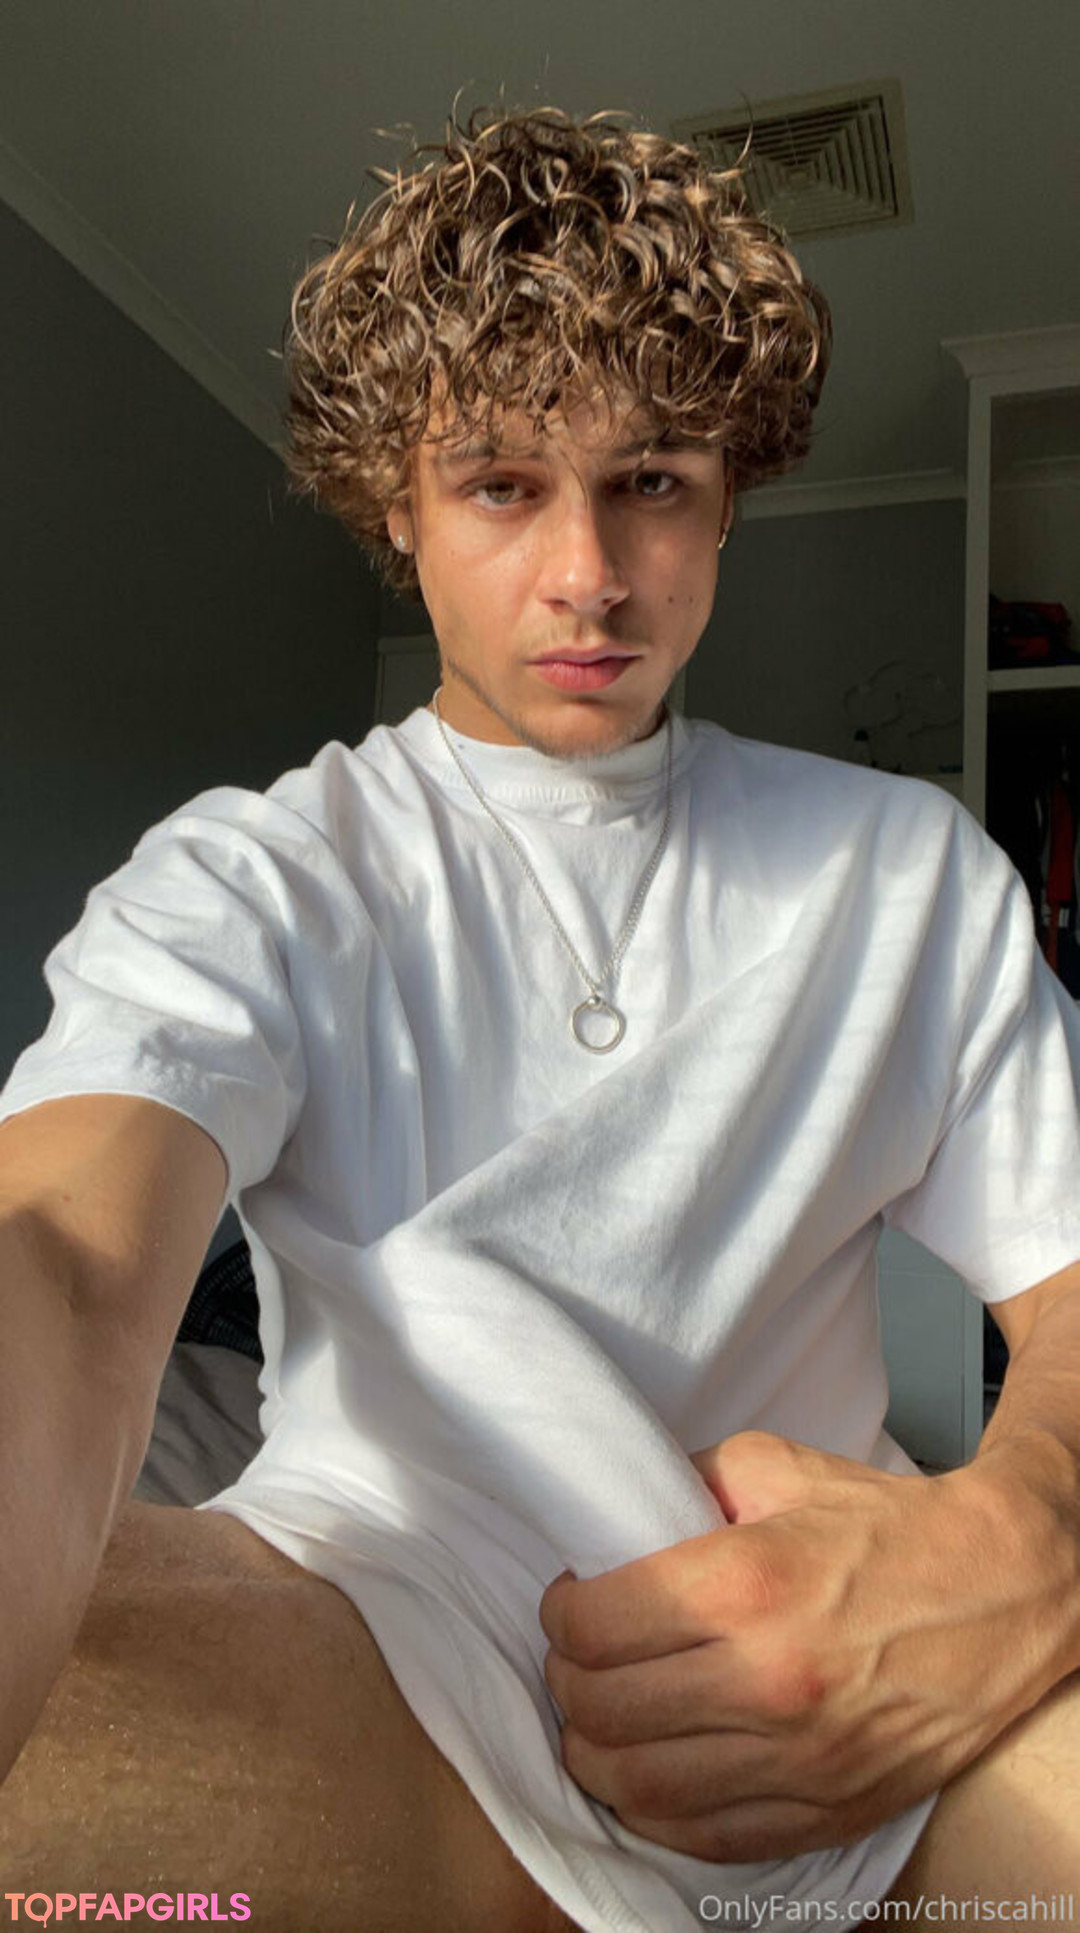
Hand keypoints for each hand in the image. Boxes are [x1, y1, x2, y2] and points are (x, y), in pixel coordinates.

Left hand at [538, 1430, 1075, 1862]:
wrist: (1005, 1587)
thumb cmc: (890, 1526)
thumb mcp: (777, 1467)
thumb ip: (688, 1481)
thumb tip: (620, 1515)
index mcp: (743, 1584)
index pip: (594, 1625)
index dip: (561, 1613)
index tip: (570, 1601)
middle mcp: (765, 1679)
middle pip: (602, 1710)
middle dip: (567, 1681)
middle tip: (574, 1658)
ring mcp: (799, 1757)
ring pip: (640, 1785)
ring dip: (594, 1756)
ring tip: (596, 1723)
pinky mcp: (829, 1809)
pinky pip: (707, 1837)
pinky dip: (655, 1815)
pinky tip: (645, 1779)